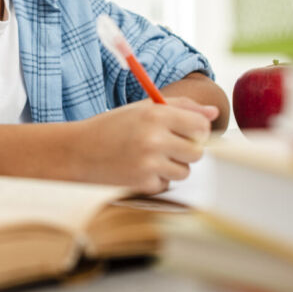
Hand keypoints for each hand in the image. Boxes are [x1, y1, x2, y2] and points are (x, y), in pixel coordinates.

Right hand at [71, 97, 217, 193]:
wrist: (78, 151)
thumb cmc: (113, 126)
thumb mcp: (143, 108)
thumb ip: (181, 107)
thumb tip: (214, 113)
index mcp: (156, 115)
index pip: (201, 127)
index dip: (197, 131)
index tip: (186, 131)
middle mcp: (154, 139)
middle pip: (197, 152)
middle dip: (186, 150)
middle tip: (166, 145)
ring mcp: (149, 163)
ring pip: (185, 171)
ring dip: (173, 166)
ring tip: (150, 157)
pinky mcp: (143, 183)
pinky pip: (167, 184)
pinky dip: (157, 179)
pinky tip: (138, 168)